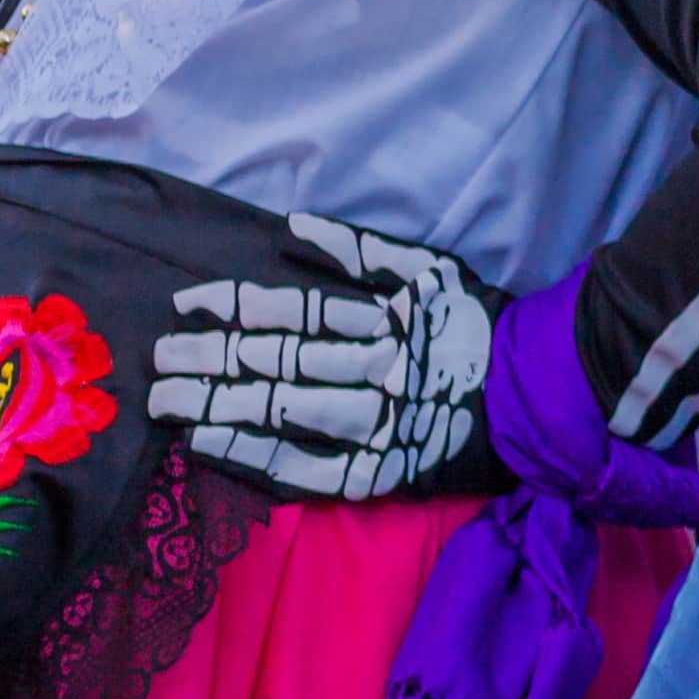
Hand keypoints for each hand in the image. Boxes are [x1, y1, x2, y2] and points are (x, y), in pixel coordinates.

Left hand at [150, 209, 496, 500]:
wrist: (542, 400)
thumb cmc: (481, 331)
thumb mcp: (435, 273)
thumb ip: (366, 251)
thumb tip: (294, 227)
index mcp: (384, 323)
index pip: (293, 312)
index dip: (234, 306)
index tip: (185, 304)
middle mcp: (374, 370)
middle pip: (277, 361)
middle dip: (209, 357)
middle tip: (157, 358)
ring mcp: (373, 423)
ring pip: (280, 409)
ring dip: (216, 404)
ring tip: (163, 402)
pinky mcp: (376, 471)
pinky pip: (302, 467)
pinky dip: (253, 455)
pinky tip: (205, 445)